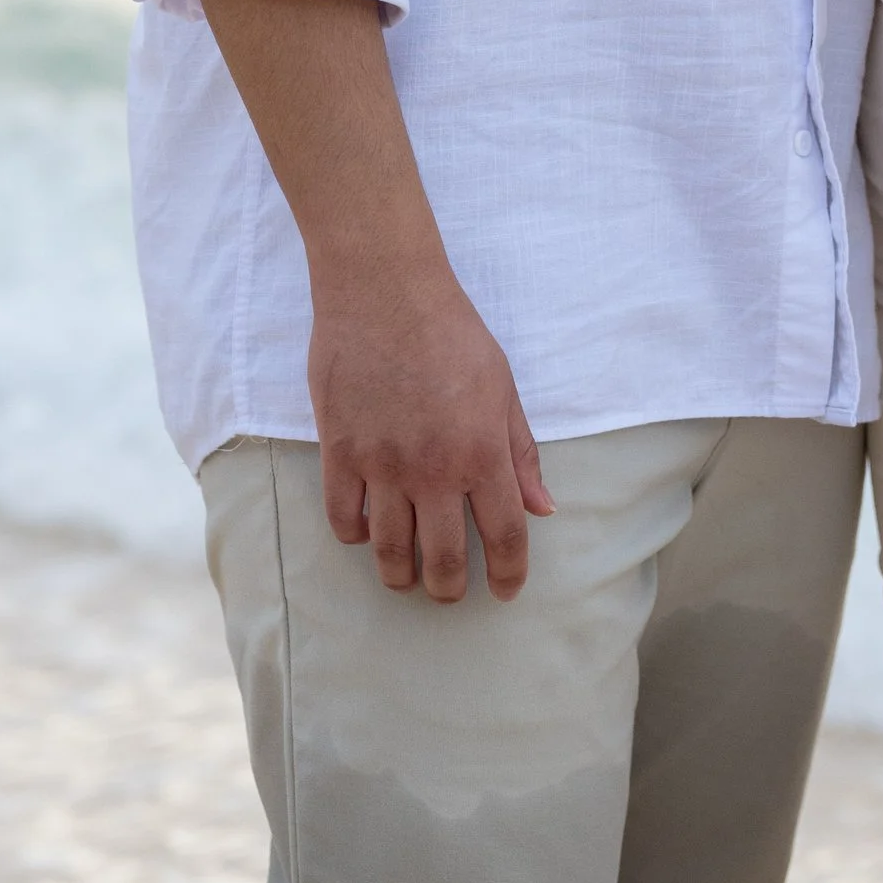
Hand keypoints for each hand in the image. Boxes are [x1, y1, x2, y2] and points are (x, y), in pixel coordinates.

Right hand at [308, 265, 553, 603]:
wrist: (385, 291)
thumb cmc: (452, 332)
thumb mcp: (503, 387)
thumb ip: (521, 453)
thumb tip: (543, 508)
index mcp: (482, 452)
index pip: (504, 535)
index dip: (510, 572)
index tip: (508, 589)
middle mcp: (433, 470)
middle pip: (444, 560)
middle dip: (451, 589)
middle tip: (451, 592)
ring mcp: (383, 465)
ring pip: (390, 552)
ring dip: (402, 576)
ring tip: (408, 578)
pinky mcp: (340, 452)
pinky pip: (345, 519)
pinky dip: (357, 536)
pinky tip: (368, 531)